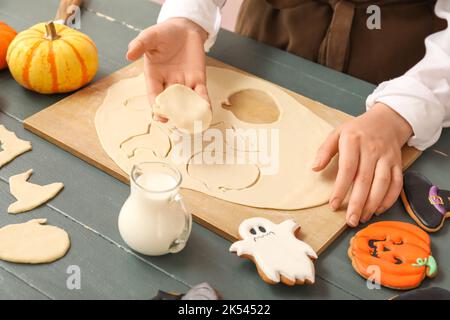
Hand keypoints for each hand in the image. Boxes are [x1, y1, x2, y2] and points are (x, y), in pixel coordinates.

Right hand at [126, 18, 208, 121]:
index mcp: (154, 76)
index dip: (156, 106)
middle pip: (170, 102)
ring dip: (189, 112)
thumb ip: (140, 44)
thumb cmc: (164, 33)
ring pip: (186, 102)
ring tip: (193, 122)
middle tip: (176, 122)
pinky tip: (206, 111)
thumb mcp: (150, 37)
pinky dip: (203, 103)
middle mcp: (169, 83)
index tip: (159, 116)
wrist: (184, 28)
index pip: (154, 94)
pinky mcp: (198, 79)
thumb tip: (128, 54)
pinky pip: (201, 94)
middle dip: (173, 114)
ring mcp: (184, 83)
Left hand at [313, 103, 412, 226]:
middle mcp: (372, 149)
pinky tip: (378, 210)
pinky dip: (389, 199)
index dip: (341, 188)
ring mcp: (387, 157)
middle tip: (350, 220)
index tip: (334, 205)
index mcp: (354, 141)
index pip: (347, 168)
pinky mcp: (398, 163)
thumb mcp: (337, 133)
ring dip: (373, 203)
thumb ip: (325, 150)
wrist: (387, 120)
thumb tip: (315, 167)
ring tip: (363, 218)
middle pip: (365, 179)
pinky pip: (397, 183)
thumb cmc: (358, 130)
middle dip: (357, 203)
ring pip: (382, 183)